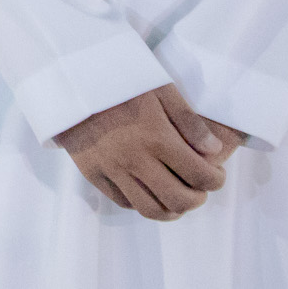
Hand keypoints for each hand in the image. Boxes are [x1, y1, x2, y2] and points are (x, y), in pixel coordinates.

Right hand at [54, 84, 231, 220]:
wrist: (70, 78)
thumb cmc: (120, 79)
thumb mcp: (159, 88)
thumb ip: (188, 120)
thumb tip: (214, 150)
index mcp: (156, 137)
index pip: (200, 176)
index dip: (216, 180)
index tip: (216, 173)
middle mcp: (134, 158)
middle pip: (178, 200)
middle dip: (198, 199)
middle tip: (200, 188)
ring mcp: (111, 169)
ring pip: (150, 209)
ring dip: (172, 210)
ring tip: (177, 197)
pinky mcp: (92, 173)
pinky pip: (123, 201)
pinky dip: (142, 202)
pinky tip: (149, 189)